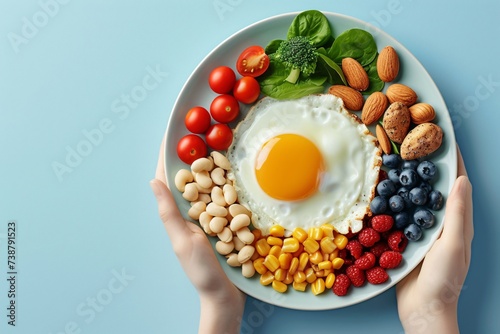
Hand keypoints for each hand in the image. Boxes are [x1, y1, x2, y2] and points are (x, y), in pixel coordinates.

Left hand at [150, 137, 244, 333]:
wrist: (226, 295)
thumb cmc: (201, 272)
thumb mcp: (183, 241)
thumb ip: (169, 213)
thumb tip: (152, 181)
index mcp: (179, 214)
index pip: (171, 178)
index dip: (170, 155)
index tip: (172, 131)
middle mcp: (195, 211)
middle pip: (193, 175)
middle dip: (194, 152)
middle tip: (199, 126)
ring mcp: (214, 216)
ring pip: (212, 183)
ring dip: (213, 161)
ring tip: (217, 138)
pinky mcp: (230, 222)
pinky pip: (230, 197)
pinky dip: (231, 181)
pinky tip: (237, 168)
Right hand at [396, 147, 472, 333]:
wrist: (423, 309)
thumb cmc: (443, 279)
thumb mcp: (452, 245)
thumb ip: (455, 214)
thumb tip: (460, 180)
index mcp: (456, 221)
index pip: (456, 184)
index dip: (452, 160)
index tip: (444, 137)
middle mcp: (438, 222)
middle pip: (432, 186)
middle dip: (424, 164)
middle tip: (411, 142)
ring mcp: (419, 231)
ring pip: (411, 198)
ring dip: (403, 179)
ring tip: (392, 159)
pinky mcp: (402, 239)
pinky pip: (395, 215)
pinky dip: (388, 200)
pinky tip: (376, 191)